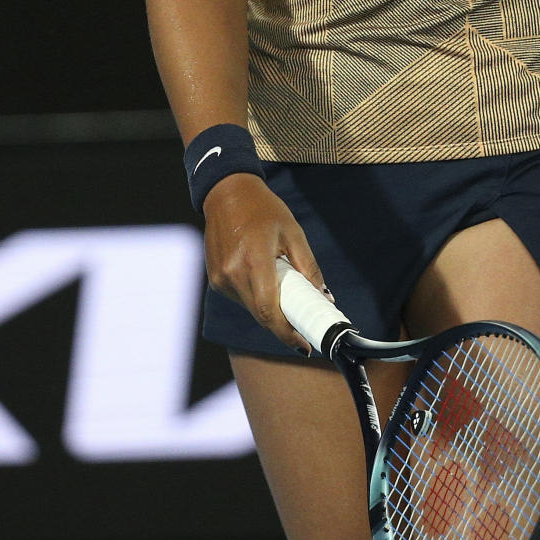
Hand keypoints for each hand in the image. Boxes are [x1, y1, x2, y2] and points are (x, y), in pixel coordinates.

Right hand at [202, 173, 327, 352]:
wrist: (226, 194)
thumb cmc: (263, 209)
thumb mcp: (293, 232)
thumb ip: (308, 267)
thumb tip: (323, 296)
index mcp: (254, 261)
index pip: (270, 311)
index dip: (287, 333)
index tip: (304, 345)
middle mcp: (232, 274)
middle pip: (261, 315)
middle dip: (283, 324)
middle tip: (302, 324)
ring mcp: (220, 279)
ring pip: (251, 308)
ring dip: (270, 307)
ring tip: (281, 283)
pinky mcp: (215, 279)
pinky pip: (241, 298)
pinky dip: (256, 296)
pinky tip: (263, 277)